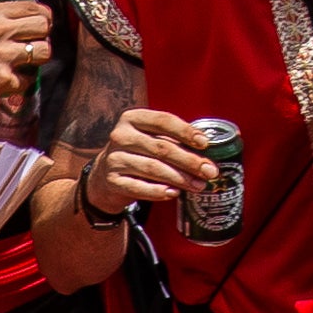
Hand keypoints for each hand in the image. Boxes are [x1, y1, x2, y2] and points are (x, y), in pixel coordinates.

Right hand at [81, 104, 222, 222]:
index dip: (186, 131)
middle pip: (162, 148)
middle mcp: (121, 135)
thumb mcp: (149, 139)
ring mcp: (114, 158)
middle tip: (209, 171)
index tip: (205, 144)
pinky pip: (139, 187)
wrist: (103, 177)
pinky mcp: (112, 181)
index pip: (163, 120)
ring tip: (198, 185)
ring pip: (153, 168)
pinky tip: (174, 194)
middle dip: (190, 161)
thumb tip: (208, 153)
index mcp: (132, 118)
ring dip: (180, 178)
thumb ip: (173, 140)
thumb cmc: (137, 154)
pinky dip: (159, 192)